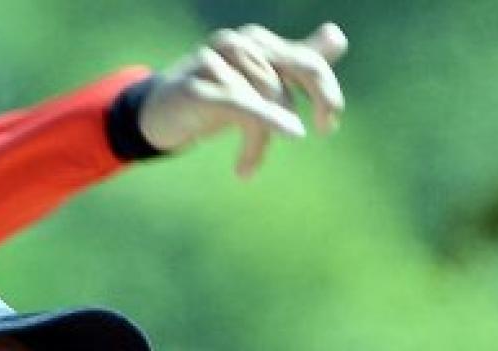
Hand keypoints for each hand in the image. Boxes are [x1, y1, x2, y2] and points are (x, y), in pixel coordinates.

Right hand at [139, 22, 347, 177]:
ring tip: (247, 167)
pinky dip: (256, 129)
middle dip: (301, 113)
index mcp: (258, 41)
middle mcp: (240, 43)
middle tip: (305, 139)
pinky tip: (250, 166)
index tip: (327, 127)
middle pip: (289, 80)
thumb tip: (338, 36)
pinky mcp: (197, 85)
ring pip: (266, 99)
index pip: (309, 62)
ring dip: (260, 142)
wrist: (159, 113)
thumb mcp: (259, 85)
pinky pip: (241, 107)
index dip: (326, 94)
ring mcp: (216, 60)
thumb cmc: (214, 99)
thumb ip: (296, 63)